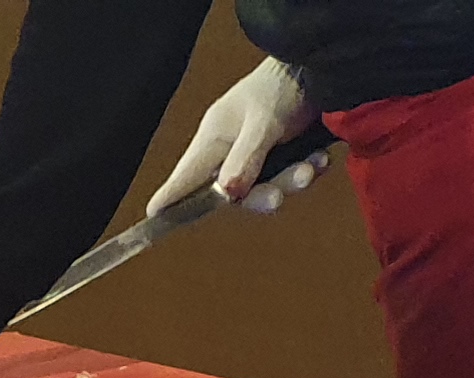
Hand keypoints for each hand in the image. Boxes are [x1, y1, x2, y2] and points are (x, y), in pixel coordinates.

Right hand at [151, 57, 320, 217]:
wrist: (318, 67)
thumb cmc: (281, 87)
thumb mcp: (263, 122)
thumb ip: (246, 157)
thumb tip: (227, 193)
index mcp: (214, 137)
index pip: (187, 174)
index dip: (171, 195)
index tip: (153, 215)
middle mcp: (230, 149)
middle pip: (234, 191)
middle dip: (261, 195)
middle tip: (277, 198)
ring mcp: (255, 153)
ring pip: (266, 185)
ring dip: (291, 180)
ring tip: (310, 167)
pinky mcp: (279, 154)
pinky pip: (288, 175)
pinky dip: (306, 169)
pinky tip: (319, 159)